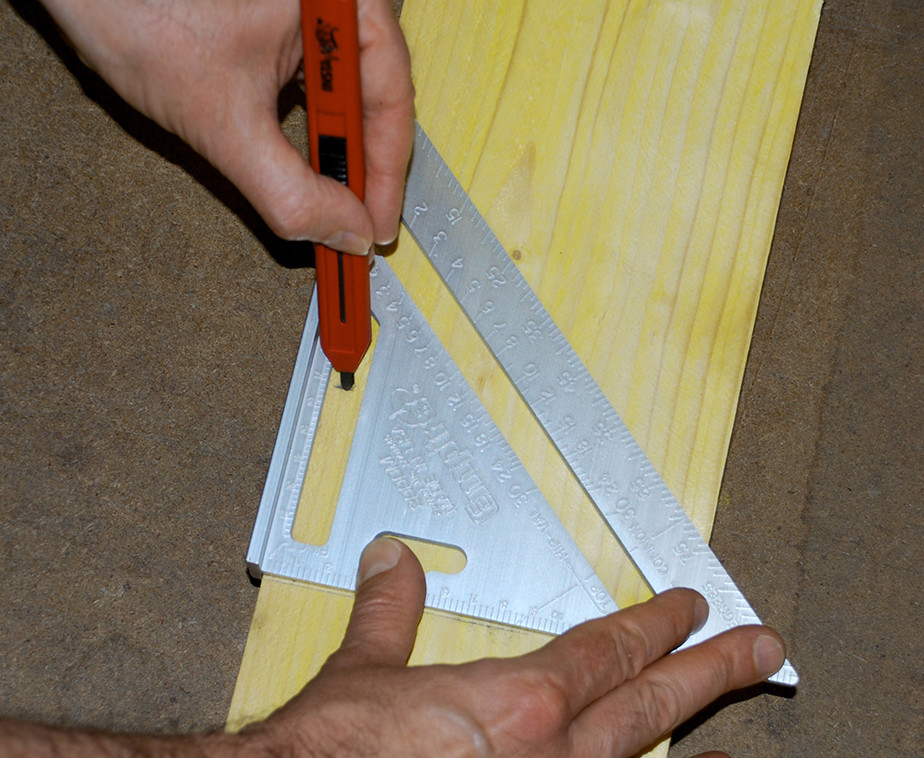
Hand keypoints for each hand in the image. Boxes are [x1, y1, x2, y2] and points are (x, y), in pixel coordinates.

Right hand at [0, 537, 783, 754]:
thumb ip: (389, 612)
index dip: (654, 624)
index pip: (606, 649)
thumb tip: (391, 559)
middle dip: (709, 669)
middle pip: (649, 702)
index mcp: (519, 704)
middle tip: (757, 647)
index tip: (688, 606)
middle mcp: (549, 755)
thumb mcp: (364, 674)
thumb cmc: (335, 755)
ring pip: (638, 756)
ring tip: (741, 719)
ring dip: (693, 735)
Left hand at [38, 0, 414, 253]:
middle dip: (362, 169)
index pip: (390, 95)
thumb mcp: (224, 121)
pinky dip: (312, 134)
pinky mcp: (282, 24)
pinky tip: (306, 167)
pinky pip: (315, 86)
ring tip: (332, 205)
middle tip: (355, 227)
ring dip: (338, 156)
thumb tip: (344, 232)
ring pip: (347, 96)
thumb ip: (292, 192)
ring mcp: (309, 10)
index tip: (377, 225)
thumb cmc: (134, 10)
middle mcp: (331, 0)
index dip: (387, 173)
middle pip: (374, 97)